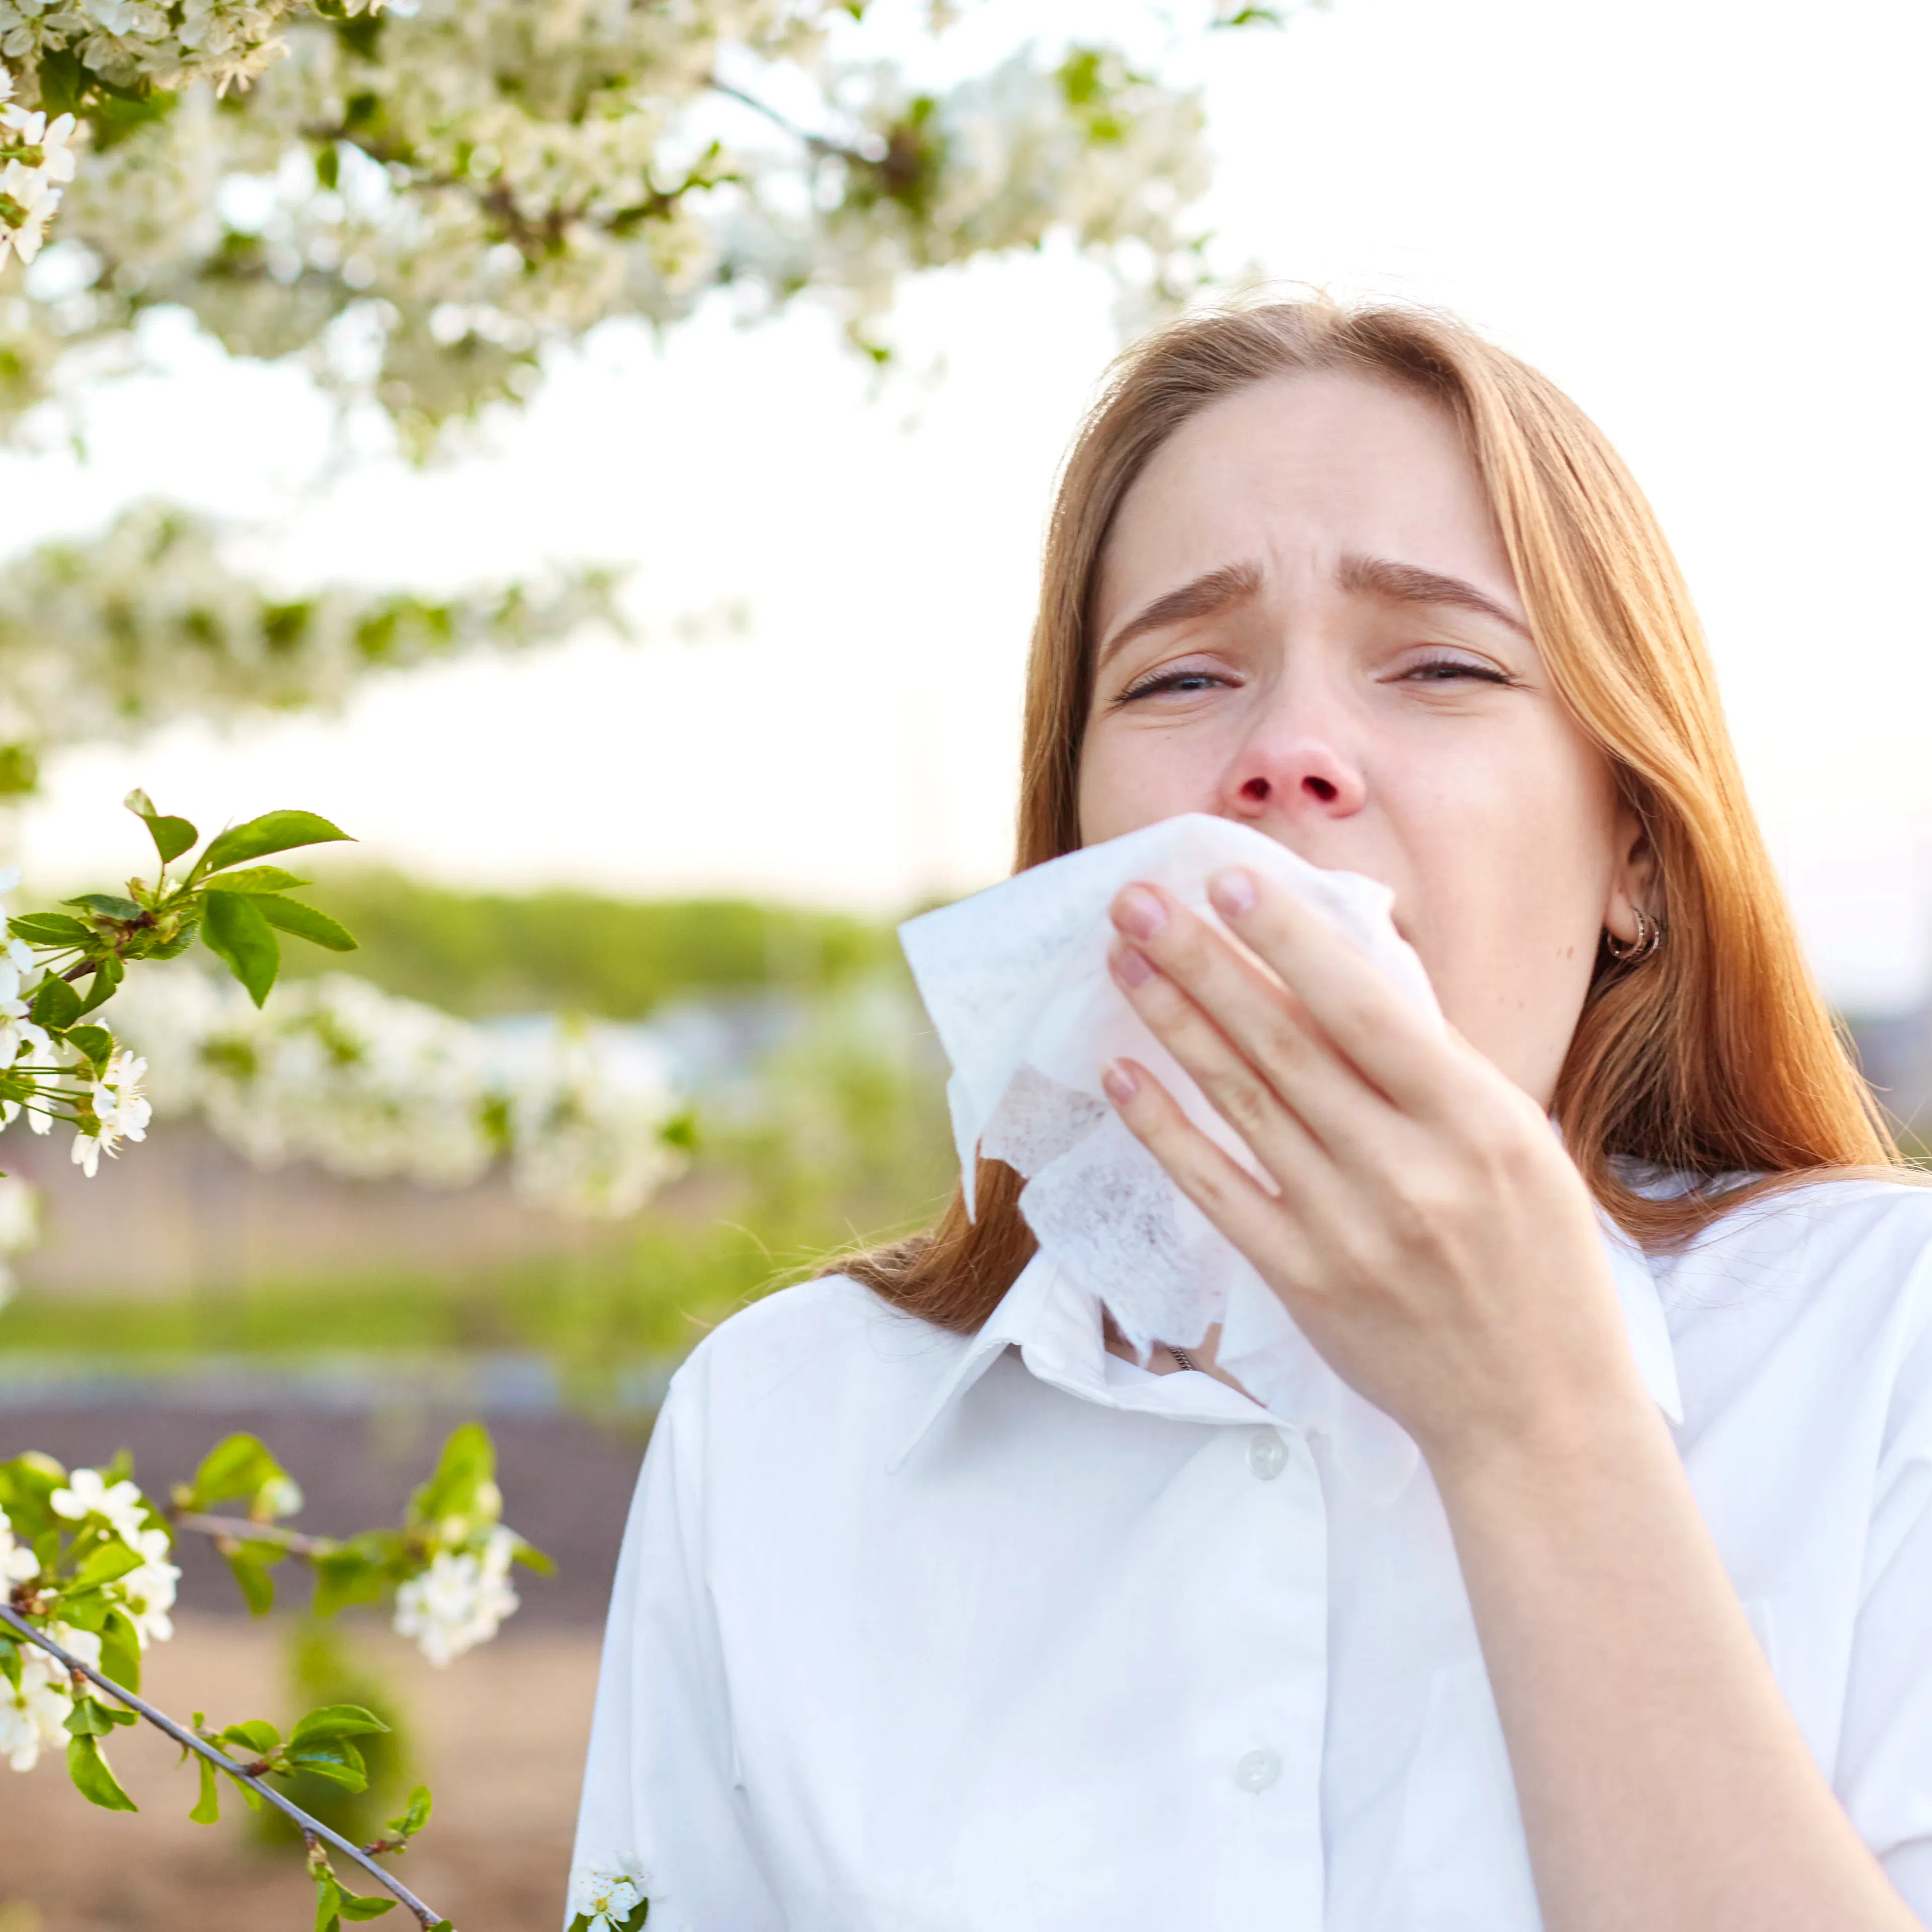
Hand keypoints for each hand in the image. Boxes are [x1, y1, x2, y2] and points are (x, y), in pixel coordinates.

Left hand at [1101, 865, 1649, 1471]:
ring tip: (1124, 960)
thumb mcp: (1518, 1144)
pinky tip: (1122, 1076)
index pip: (1366, 1009)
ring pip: (1242, 1104)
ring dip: (1174, 1025)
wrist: (1538, 1413)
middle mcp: (1410, 1171)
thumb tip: (1338, 976)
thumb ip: (1432, 1069)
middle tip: (1138, 899)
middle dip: (1204, 961)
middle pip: (1284, 1044)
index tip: (1227, 879)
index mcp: (1478, 1122)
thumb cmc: (1537, 1262)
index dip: (1290, 940)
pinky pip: (1218, 1190)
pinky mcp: (1303, 1281)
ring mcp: (1350, 1229)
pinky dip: (1166, 1129)